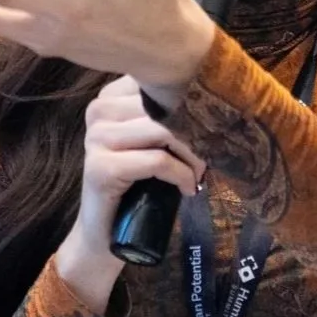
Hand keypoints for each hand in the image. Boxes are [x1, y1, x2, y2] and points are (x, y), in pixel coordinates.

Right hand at [54, 76, 205, 313]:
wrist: (104, 235)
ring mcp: (96, 139)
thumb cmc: (137, 187)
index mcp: (109, 98)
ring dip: (192, 155)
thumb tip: (221, 98)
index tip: (211, 127)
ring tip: (199, 174)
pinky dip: (181, 175)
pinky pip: (157, 161)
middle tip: (210, 157)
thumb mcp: (154, 144)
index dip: (192, 103)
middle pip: (164, 105)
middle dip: (196, 131)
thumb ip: (169, 116)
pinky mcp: (101, 168)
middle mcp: (98, 111)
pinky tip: (188, 189)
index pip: (159, 81)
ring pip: (163, 130)